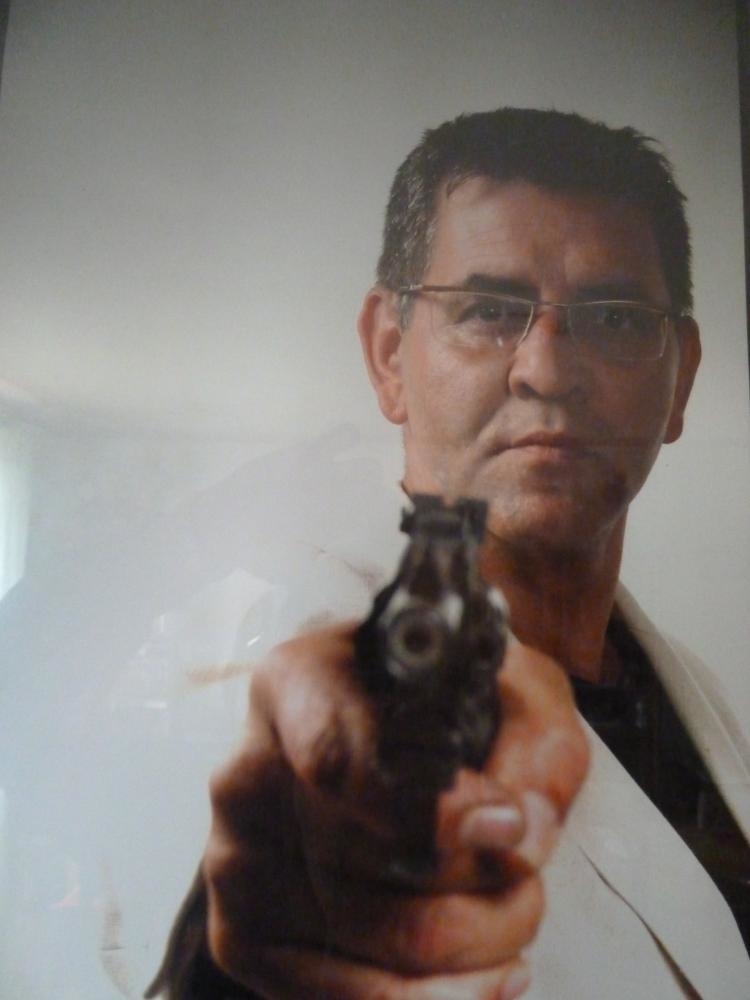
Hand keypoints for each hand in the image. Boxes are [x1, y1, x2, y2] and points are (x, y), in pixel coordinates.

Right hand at [202, 623, 588, 998]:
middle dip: (495, 878)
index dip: (434, 807)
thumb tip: (523, 832)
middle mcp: (250, 771)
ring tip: (517, 910)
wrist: (372, 747)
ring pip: (391, 942)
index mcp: (298, 684)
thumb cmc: (441, 709)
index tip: (508, 823)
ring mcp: (239, 861)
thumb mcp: (507, 688)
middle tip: (528, 862)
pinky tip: (491, 972)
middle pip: (390, 862)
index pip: (338, 752)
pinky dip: (447, 999)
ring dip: (488, 939)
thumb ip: (534, 744)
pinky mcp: (243, 936)